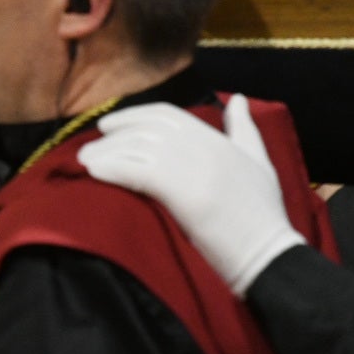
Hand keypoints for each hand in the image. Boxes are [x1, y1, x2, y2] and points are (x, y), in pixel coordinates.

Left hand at [77, 95, 304, 295]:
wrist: (269, 255)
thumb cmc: (263, 215)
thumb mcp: (259, 162)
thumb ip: (244, 130)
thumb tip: (237, 99)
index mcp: (219, 139)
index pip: (169, 115)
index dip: (134, 116)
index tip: (109, 126)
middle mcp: (205, 146)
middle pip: (148, 127)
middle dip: (115, 133)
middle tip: (89, 146)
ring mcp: (195, 168)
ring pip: (139, 147)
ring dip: (106, 152)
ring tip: (84, 162)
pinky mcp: (185, 192)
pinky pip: (139, 171)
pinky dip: (113, 169)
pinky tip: (94, 174)